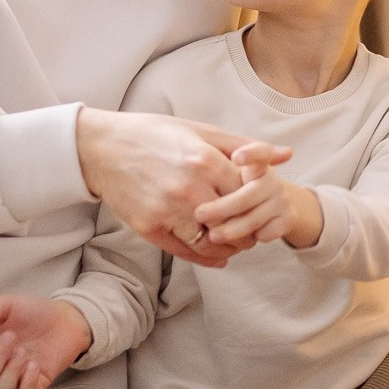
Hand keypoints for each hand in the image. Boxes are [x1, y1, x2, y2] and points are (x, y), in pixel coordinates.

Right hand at [0, 295, 91, 388]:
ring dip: (10, 371)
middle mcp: (1, 367)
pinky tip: (34, 365)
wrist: (66, 318)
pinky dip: (27, 383)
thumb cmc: (34, 312)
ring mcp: (19, 377)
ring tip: (23, 351)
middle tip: (12, 337)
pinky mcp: (38, 383)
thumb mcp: (8, 305)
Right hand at [76, 109, 290, 261]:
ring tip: (234, 242)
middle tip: (252, 230)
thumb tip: (287, 155)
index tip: (260, 205)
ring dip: (229, 247)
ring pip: (213, 243)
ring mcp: (167, 211)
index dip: (259, 202)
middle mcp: (188, 188)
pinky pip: (187, 252)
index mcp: (204, 160)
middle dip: (247, 228)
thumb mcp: (200, 131)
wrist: (100, 148)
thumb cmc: (153, 134)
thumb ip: (245, 146)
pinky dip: (206, 257)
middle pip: (234, 222)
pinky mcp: (150, 228)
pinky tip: (215, 254)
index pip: (249, 193)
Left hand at [191, 144, 322, 250]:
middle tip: (199, 215)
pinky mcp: (289, 218)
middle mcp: (272, 179)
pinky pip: (268, 232)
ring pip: (255, 217)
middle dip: (222, 208)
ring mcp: (282, 199)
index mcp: (257, 164)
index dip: (251, 153)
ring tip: (211, 236)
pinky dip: (251, 239)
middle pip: (248, 195)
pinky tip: (235, 242)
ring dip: (232, 229)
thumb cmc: (237, 186)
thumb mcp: (226, 170)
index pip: (261, 152)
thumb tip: (213, 160)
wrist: (269, 203)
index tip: (237, 158)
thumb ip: (216, 163)